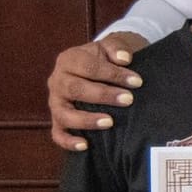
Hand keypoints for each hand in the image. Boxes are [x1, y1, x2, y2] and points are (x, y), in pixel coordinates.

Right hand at [48, 33, 148, 150]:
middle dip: (103, 95)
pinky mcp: (57, 120)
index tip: (137, 81)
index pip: (89, 67)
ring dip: (86, 120)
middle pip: (75, 89)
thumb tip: (124, 58)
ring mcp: (55, 102)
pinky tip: (85, 145)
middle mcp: (57, 81)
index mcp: (69, 59)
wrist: (97, 66)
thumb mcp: (111, 46)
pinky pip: (57, 133)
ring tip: (110, 122)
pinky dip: (68, 141)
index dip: (113, 74)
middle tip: (128, 100)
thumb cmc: (106, 58)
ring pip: (63, 114)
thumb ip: (117, 48)